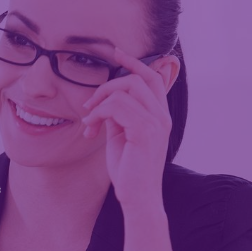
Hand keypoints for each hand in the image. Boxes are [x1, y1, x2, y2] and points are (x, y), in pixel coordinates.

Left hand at [81, 46, 175, 211]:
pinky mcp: (145, 131)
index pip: (153, 77)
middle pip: (138, 78)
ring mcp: (156, 122)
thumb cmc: (128, 171)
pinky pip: (117, 106)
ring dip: (99, 103)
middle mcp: (162, 115)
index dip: (135, 62)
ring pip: (125, 90)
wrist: (138, 197)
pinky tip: (91, 129)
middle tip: (89, 105)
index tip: (116, 52)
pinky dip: (98, 114)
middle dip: (108, 85)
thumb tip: (104, 103)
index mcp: (159, 115)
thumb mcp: (121, 137)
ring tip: (89, 123)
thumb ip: (118, 117)